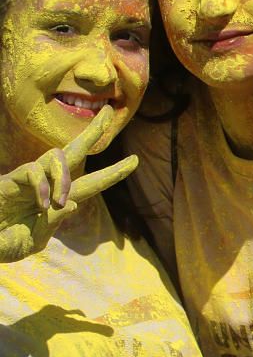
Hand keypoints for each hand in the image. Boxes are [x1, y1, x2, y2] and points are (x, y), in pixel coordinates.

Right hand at [0, 106, 137, 261]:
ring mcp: (28, 180)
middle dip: (93, 132)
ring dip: (63, 177)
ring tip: (57, 202)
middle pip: (73, 151)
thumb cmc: (4, 244)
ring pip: (57, 155)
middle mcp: (46, 184)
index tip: (136, 160)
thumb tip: (71, 203)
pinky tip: (42, 205)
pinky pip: (33, 170)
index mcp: (58, 201)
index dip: (114, 173)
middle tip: (110, 112)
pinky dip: (42, 186)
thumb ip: (53, 223)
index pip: (92, 183)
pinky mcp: (10, 180)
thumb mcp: (35, 240)